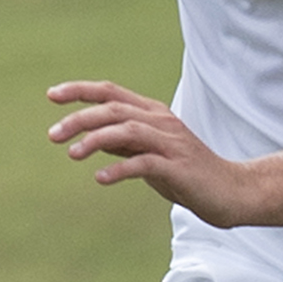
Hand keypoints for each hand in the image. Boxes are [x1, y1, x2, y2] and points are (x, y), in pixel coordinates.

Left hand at [47, 80, 256, 225]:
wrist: (231, 191)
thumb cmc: (187, 172)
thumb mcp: (150, 153)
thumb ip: (124, 143)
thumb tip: (90, 137)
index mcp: (153, 114)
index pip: (111, 93)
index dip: (81, 90)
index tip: (51, 95)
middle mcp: (161, 122)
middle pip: (114, 109)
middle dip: (80, 118)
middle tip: (52, 135)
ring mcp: (171, 143)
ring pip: (128, 130)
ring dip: (96, 140)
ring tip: (72, 154)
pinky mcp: (178, 167)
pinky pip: (145, 163)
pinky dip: (120, 168)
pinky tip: (100, 177)